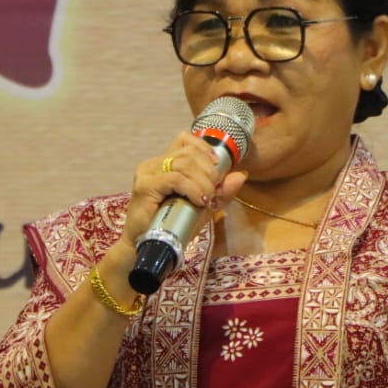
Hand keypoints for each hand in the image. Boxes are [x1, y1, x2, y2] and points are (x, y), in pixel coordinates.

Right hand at [121, 131, 248, 249]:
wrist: (149, 248)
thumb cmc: (172, 227)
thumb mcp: (203, 207)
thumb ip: (222, 192)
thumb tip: (242, 175)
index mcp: (164, 164)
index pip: (185, 139)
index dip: (204, 149)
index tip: (217, 168)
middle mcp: (154, 164)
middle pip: (189, 153)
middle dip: (209, 171)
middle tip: (212, 192)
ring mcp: (147, 174)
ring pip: (184, 163)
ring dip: (203, 182)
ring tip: (206, 199)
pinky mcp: (145, 186)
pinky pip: (175, 179)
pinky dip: (192, 189)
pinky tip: (198, 200)